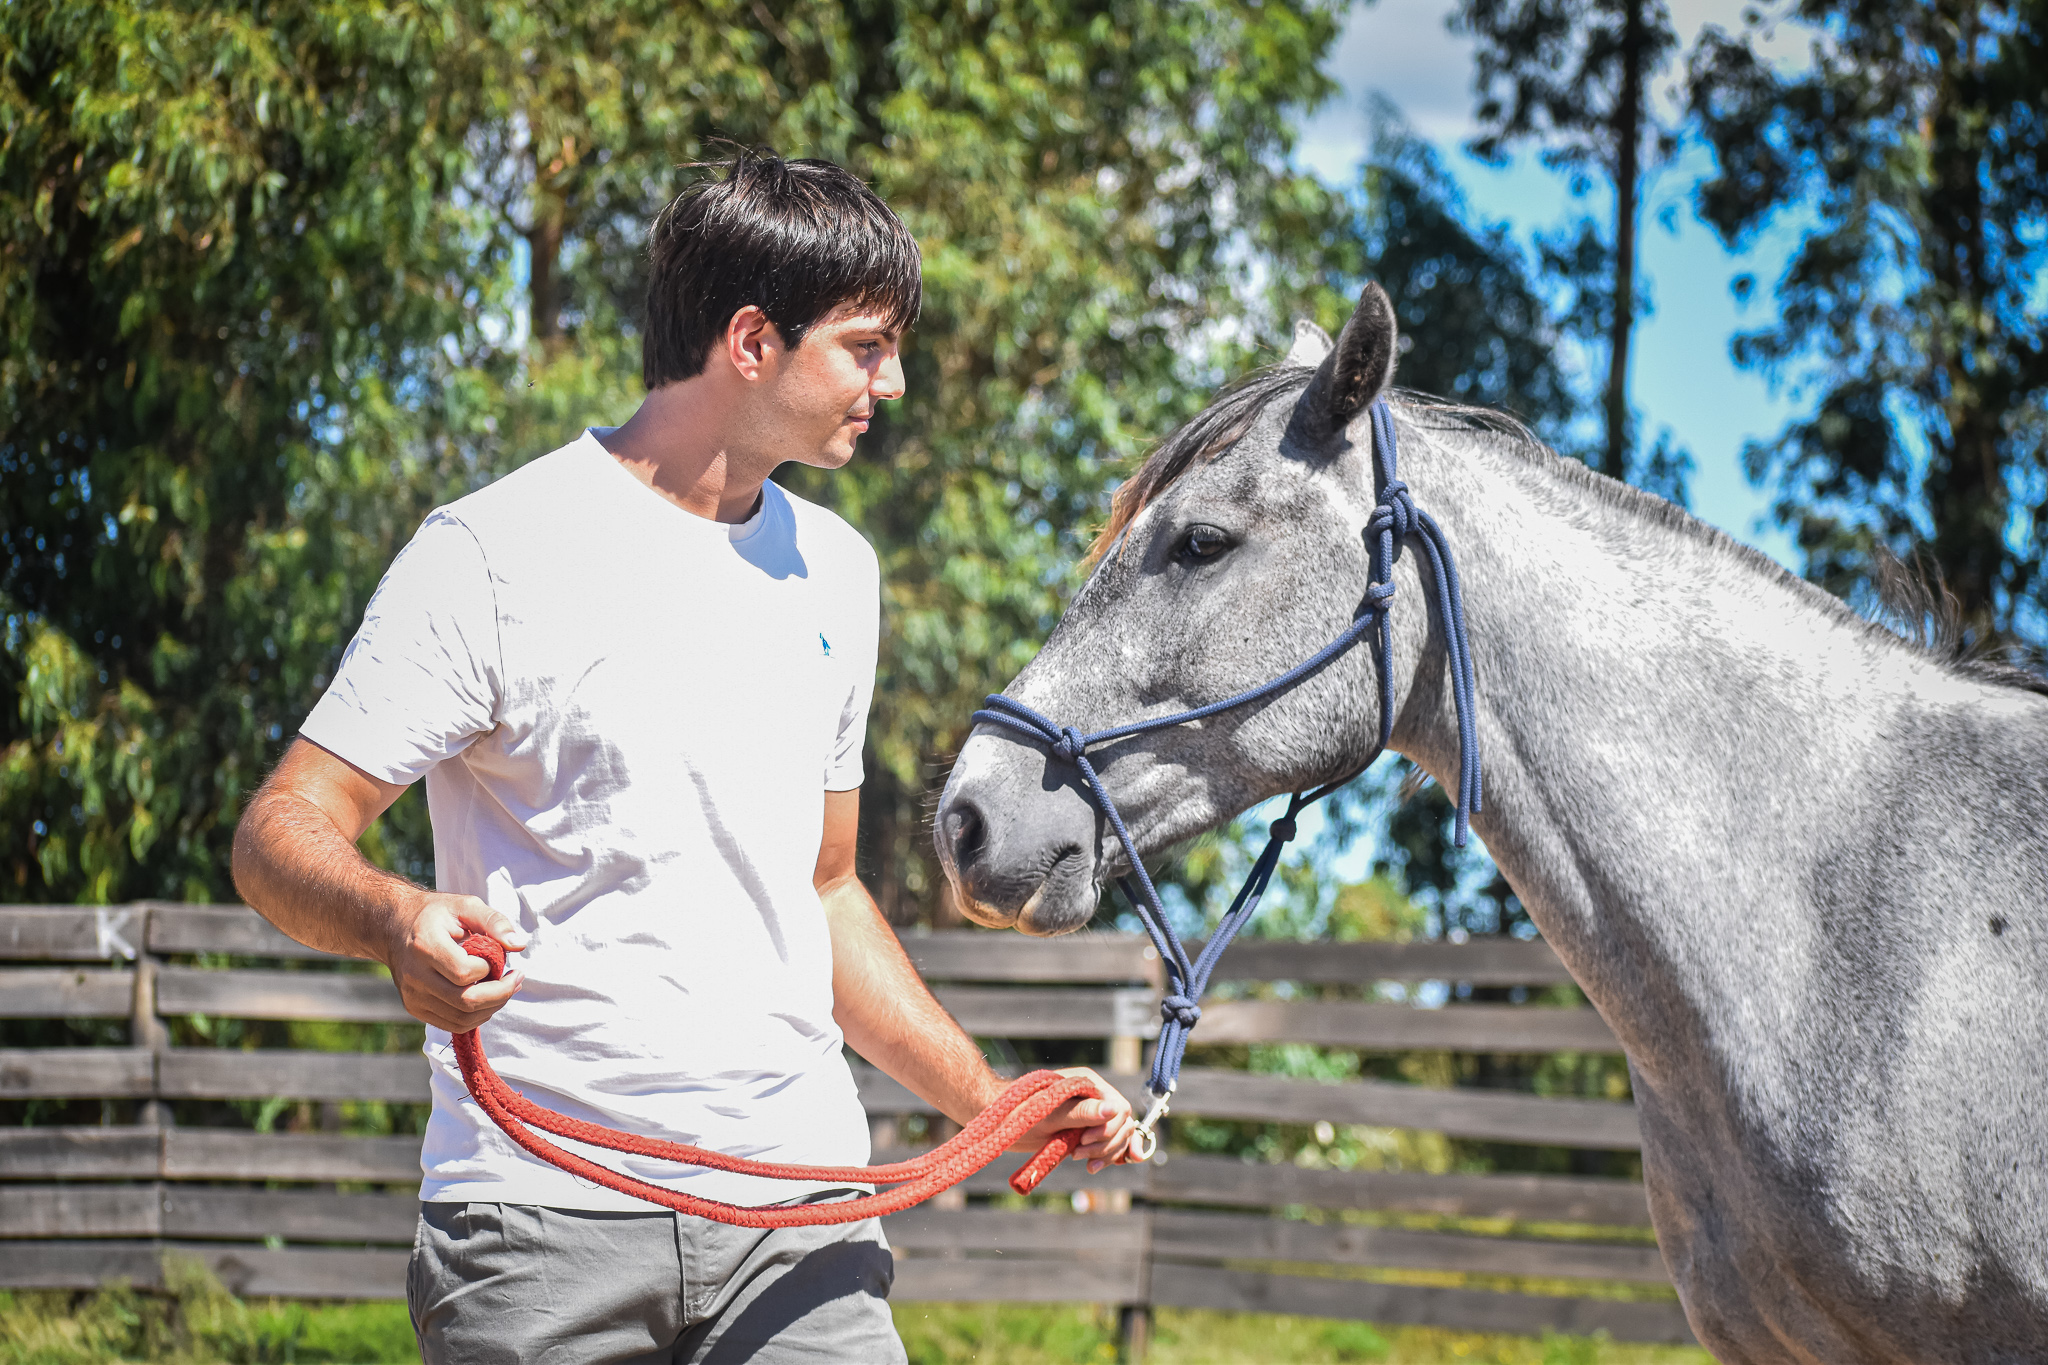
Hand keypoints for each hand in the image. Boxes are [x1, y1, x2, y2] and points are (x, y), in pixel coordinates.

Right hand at [383, 891, 527, 1032]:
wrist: (396, 928)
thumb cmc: (437, 915)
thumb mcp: (467, 906)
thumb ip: (494, 922)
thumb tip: (518, 945)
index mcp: (425, 945)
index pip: (464, 973)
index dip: (489, 970)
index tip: (498, 958)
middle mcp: (414, 975)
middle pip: (465, 1002)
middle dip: (500, 994)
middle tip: (516, 979)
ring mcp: (412, 996)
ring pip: (461, 1019)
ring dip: (492, 1008)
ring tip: (505, 988)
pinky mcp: (414, 1008)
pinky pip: (452, 1024)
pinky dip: (476, 1016)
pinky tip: (486, 999)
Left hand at [1013, 1066, 1137, 1173]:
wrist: (1000, 1122)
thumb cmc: (1020, 1112)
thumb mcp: (1051, 1115)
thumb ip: (1083, 1112)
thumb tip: (1114, 1109)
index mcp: (1088, 1084)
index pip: (1119, 1108)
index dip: (1108, 1129)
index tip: (1084, 1141)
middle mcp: (1094, 1096)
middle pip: (1122, 1124)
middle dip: (1107, 1144)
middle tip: (1079, 1155)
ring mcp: (1091, 1113)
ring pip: (1118, 1136)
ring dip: (1107, 1153)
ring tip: (1084, 1163)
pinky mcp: (1085, 1130)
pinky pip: (1109, 1143)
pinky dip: (1110, 1155)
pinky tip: (1102, 1164)